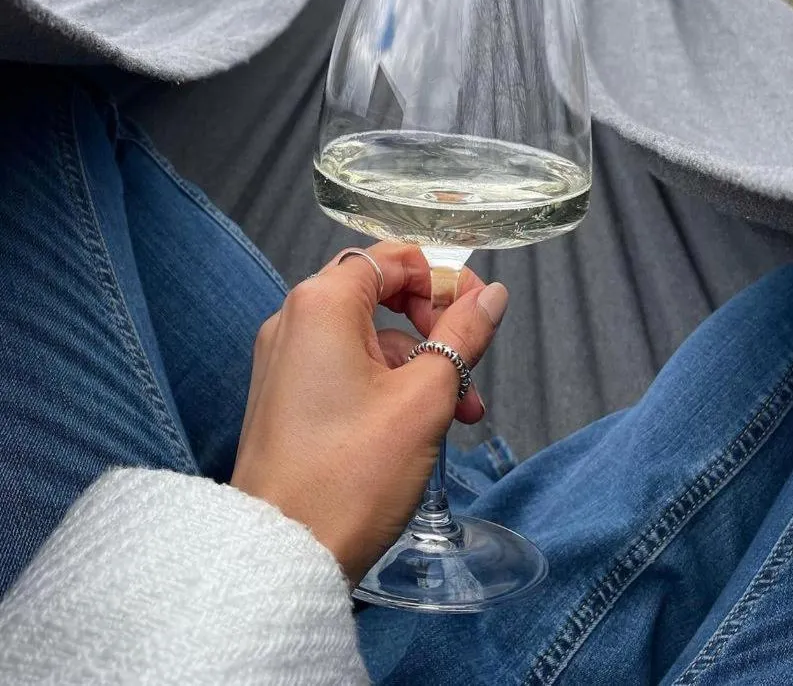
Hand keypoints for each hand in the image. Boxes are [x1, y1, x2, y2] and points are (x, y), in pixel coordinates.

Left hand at [230, 242, 507, 584]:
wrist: (281, 554)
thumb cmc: (351, 474)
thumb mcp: (424, 398)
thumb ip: (463, 335)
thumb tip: (490, 294)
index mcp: (322, 304)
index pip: (394, 259)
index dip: (443, 280)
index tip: (476, 317)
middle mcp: (294, 320)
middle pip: (382, 298)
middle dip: (436, 331)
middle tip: (470, 369)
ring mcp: (284, 360)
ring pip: (368, 340)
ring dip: (419, 366)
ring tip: (460, 414)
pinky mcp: (285, 396)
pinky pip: (345, 369)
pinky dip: (386, 386)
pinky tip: (418, 427)